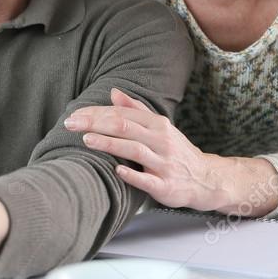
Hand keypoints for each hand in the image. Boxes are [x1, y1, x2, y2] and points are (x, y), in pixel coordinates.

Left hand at [65, 89, 277, 214]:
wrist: (206, 179)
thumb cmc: (175, 151)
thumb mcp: (159, 127)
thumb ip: (135, 110)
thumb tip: (113, 92)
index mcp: (157, 125)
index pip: (122, 114)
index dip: (96, 113)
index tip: (74, 115)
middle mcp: (161, 141)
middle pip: (125, 127)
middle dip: (96, 124)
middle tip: (71, 124)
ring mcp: (164, 164)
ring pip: (135, 150)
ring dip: (110, 144)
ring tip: (87, 140)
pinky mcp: (166, 186)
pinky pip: (148, 180)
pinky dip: (132, 175)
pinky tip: (116, 170)